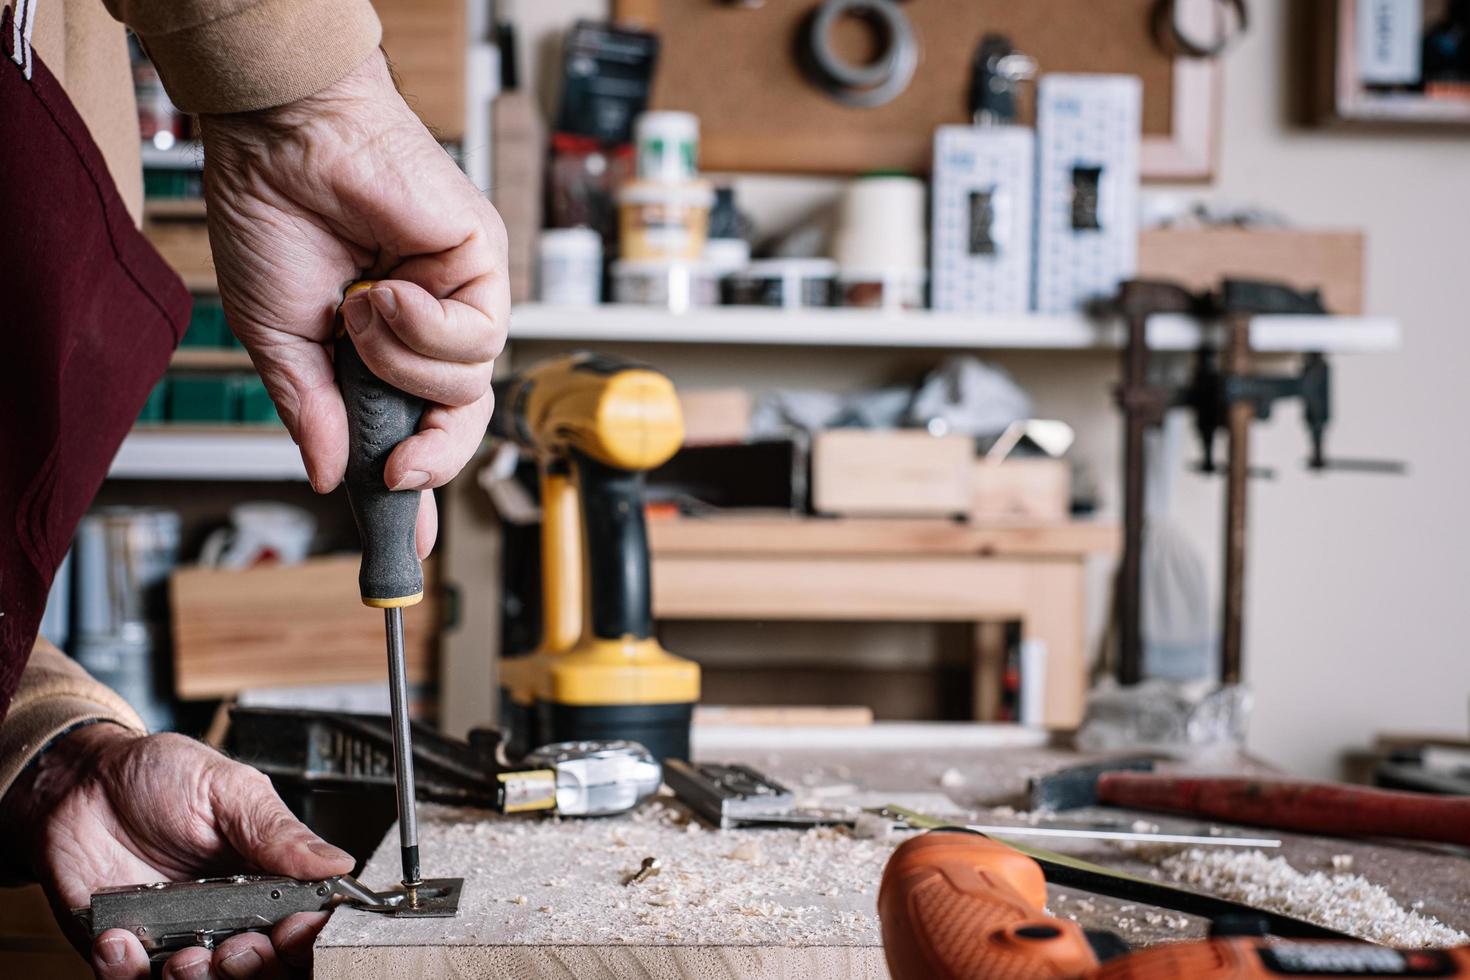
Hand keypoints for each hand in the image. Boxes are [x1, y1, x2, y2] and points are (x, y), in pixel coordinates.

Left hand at [0, 724, 355, 977]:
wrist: (80, 783)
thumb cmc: (157, 777)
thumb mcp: (228, 789)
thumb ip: (279, 832)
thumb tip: (337, 863)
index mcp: (267, 878)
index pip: (304, 925)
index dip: (305, 938)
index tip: (293, 928)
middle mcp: (228, 916)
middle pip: (264, 968)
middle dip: (255, 967)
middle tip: (237, 946)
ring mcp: (178, 937)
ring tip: (183, 951)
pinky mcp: (126, 951)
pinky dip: (126, 973)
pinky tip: (120, 937)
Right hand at [198, 52, 509, 556]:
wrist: (284, 141)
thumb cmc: (277, 219)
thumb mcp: (281, 341)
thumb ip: (313, 411)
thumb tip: (326, 475)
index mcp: (385, 346)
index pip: (420, 426)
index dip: (421, 479)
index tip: (413, 534)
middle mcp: (433, 325)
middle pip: (464, 418)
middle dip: (432, 454)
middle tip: (396, 470)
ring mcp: (462, 295)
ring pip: (469, 382)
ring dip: (402, 360)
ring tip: (359, 311)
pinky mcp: (485, 262)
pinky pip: (476, 334)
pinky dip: (422, 324)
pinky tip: (385, 289)